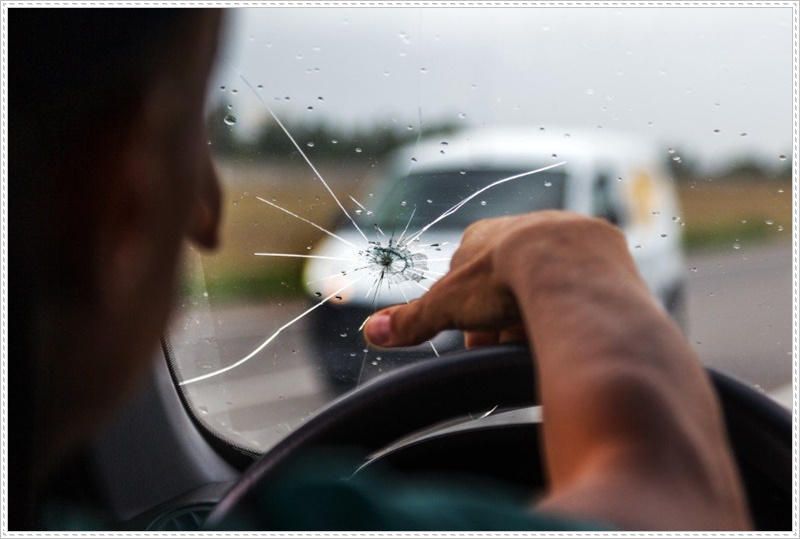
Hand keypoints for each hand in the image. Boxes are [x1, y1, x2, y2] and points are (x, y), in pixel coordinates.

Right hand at [363, 210, 635, 348]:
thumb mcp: (448, 304)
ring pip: (547, 279)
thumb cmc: (503, 279)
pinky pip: (584, 280)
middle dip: (506, 317)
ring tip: (544, 339)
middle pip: (508, 280)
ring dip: (541, 310)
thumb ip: (412, 319)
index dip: (471, 316)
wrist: (570, 266)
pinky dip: (575, 303)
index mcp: (484, 236)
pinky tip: (575, 322)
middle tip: (511, 347)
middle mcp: (524, 226)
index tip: (479, 344)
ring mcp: (565, 234)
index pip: (469, 280)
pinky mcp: (602, 248)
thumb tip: (371, 332)